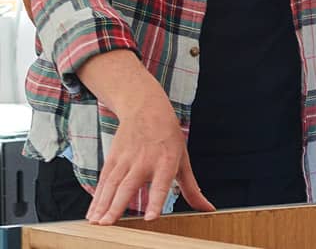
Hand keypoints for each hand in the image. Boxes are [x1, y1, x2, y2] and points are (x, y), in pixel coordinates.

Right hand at [86, 88, 213, 223]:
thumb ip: (191, 188)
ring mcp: (126, 158)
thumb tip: (208, 209)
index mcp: (166, 161)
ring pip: (112, 184)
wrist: (146, 107)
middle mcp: (145, 160)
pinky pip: (103, 181)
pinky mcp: (113, 158)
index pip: (161, 184)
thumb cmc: (169, 137)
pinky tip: (91, 214)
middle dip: (117, 205)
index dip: (156, 201)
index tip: (150, 218)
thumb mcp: (183, 159)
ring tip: (97, 223)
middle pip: (129, 185)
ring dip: (102, 205)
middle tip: (108, 223)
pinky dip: (97, 198)